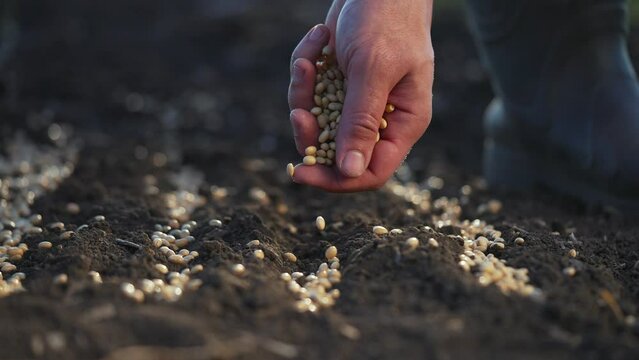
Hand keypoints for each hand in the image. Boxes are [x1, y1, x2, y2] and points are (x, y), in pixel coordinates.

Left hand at [288, 0, 433, 191]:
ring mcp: (356, 101)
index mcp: (404, 123)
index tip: (300, 173)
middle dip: (311, 131)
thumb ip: (361, 122)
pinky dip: (305, 68)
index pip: (371, 172)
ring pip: (316, 122)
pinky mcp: (337, 84)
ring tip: (309, 58)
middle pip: (336, 152)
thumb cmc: (387, 18)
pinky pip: (309, 93)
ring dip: (304, 92)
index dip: (336, 180)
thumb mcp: (373, 70)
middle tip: (299, 109)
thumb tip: (351, 172)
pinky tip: (317, 37)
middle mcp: (381, 119)